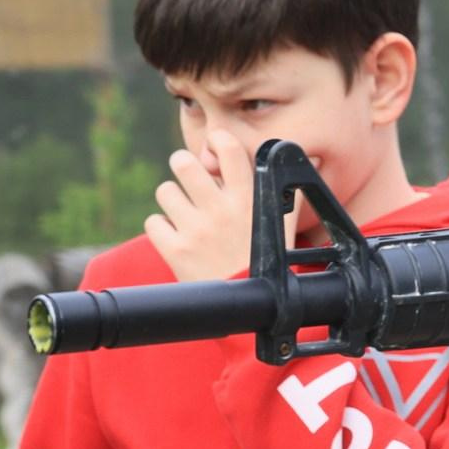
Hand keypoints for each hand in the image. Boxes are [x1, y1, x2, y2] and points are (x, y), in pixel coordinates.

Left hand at [144, 128, 293, 283]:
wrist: (252, 308)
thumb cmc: (268, 261)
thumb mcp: (284, 224)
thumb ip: (285, 192)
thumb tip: (294, 162)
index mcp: (248, 199)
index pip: (229, 150)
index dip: (219, 140)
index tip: (216, 144)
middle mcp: (220, 210)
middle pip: (183, 163)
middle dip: (183, 165)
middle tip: (188, 173)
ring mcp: (195, 230)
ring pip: (165, 191)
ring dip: (173, 198)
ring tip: (183, 209)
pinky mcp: (175, 250)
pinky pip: (153, 222)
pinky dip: (162, 227)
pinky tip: (176, 234)